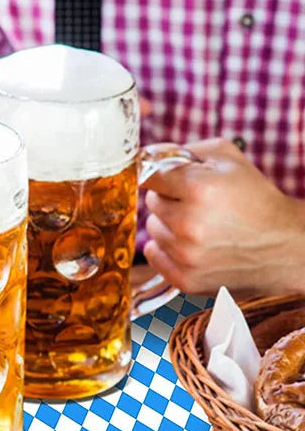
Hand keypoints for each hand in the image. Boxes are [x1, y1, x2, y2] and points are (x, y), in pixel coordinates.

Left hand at [142, 138, 304, 294]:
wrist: (283, 245)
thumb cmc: (254, 197)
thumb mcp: (227, 159)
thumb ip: (183, 151)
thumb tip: (146, 155)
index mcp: (199, 188)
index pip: (150, 176)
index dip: (160, 176)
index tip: (166, 180)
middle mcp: (189, 223)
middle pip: (152, 202)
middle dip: (170, 199)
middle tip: (198, 203)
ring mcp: (186, 255)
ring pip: (152, 229)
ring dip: (169, 224)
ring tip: (199, 225)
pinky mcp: (185, 278)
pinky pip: (153, 254)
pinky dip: (166, 249)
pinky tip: (191, 244)